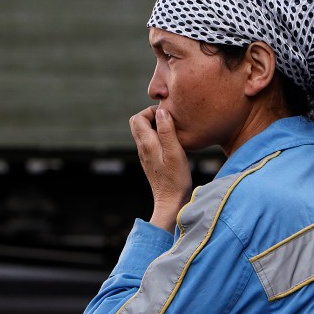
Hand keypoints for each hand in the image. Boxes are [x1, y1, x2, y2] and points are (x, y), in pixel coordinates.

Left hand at [130, 106, 192, 231]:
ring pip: (144, 133)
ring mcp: (146, 156)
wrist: (171, 202)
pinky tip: (172, 143)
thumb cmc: (176, 179)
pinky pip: (150, 142)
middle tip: (169, 119)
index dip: (151, 111)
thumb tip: (161, 111)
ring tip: (173, 129)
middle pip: (137, 123)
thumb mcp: (175, 152)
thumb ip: (167, 131)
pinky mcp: (152, 162)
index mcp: (146, 144)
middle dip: (151, 116)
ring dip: (155, 126)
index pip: (138, 118)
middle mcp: (143, 149)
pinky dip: (158, 136)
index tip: (168, 115)